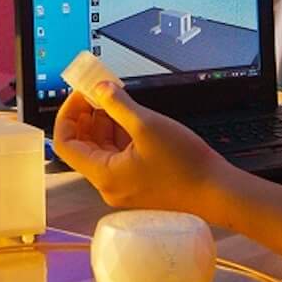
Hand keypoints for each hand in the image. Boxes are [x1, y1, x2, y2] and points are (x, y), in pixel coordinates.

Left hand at [52, 74, 234, 219]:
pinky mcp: (139, 182)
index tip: (79, 95)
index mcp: (103, 175)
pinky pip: (119, 156)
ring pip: (102, 150)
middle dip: (86, 116)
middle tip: (96, 92)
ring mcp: (124, 185)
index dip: (67, 116)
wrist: (217, 192)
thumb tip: (101, 89)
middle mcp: (109, 184)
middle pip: (82, 146)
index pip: (65, 144)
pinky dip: (118, 135)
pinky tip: (128, 116)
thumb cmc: (187, 167)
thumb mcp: (147, 125)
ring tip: (113, 99)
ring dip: (103, 123)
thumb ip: (118, 104)